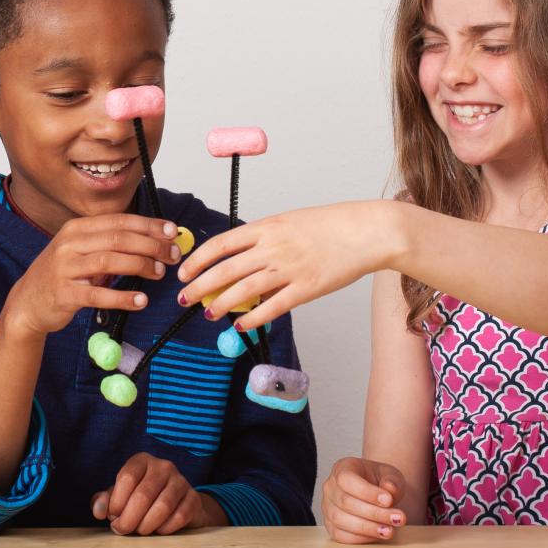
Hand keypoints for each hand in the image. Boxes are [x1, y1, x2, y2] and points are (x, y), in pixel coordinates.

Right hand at [3, 213, 180, 338]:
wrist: (27, 302)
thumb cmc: (62, 275)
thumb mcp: (81, 251)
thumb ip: (110, 244)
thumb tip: (155, 239)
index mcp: (77, 228)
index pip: (119, 221)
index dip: (148, 225)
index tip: (172, 231)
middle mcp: (69, 244)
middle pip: (118, 238)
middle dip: (150, 244)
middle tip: (172, 254)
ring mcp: (65, 268)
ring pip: (110, 261)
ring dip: (140, 265)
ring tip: (159, 273)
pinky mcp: (64, 293)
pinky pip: (98, 294)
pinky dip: (122, 297)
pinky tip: (140, 301)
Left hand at [91, 452, 217, 534]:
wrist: (176, 505)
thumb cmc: (141, 499)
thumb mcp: (120, 496)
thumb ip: (104, 501)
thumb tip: (99, 511)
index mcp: (142, 461)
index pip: (127, 477)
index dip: (116, 501)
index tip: (113, 516)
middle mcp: (163, 466)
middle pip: (143, 495)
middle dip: (129, 519)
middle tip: (122, 530)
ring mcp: (181, 481)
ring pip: (162, 507)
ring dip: (146, 525)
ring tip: (139, 530)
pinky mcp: (193, 498)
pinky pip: (179, 517)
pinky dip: (164, 528)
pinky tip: (157, 529)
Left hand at [176, 201, 399, 331]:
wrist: (364, 232)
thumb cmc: (328, 225)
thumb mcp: (288, 222)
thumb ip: (263, 239)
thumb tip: (239, 258)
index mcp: (266, 227)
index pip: (221, 244)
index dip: (198, 260)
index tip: (184, 271)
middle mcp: (273, 247)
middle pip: (226, 269)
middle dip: (200, 286)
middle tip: (184, 298)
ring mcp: (289, 269)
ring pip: (244, 290)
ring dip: (220, 304)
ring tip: (207, 314)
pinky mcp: (306, 289)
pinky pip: (272, 307)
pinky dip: (253, 318)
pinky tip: (241, 325)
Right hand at [322, 457, 409, 543]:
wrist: (378, 494)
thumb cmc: (380, 481)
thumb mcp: (391, 475)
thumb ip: (392, 481)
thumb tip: (390, 489)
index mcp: (342, 468)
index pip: (347, 479)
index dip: (367, 492)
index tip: (388, 500)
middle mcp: (330, 487)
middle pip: (345, 502)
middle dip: (374, 513)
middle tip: (397, 519)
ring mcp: (327, 508)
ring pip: (341, 520)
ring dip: (368, 528)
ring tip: (389, 531)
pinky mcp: (331, 526)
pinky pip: (341, 536)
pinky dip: (361, 538)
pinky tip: (378, 535)